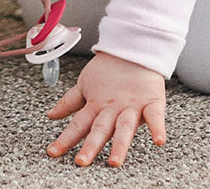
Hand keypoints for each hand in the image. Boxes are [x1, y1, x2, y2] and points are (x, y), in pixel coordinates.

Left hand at [45, 51, 166, 167]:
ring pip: (124, 127)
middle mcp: (112, 108)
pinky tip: (158, 140)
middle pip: (100, 129)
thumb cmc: (108, 69)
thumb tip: (51, 115)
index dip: (65, 138)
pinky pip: (155, 115)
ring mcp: (131, 105)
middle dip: (90, 145)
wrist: (132, 47)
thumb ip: (69, 102)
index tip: (53, 152)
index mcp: (96, 105)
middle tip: (82, 161)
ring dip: (119, 144)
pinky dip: (157, 127)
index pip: (78, 124)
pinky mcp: (151, 101)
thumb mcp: (85, 84)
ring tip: (115, 161)